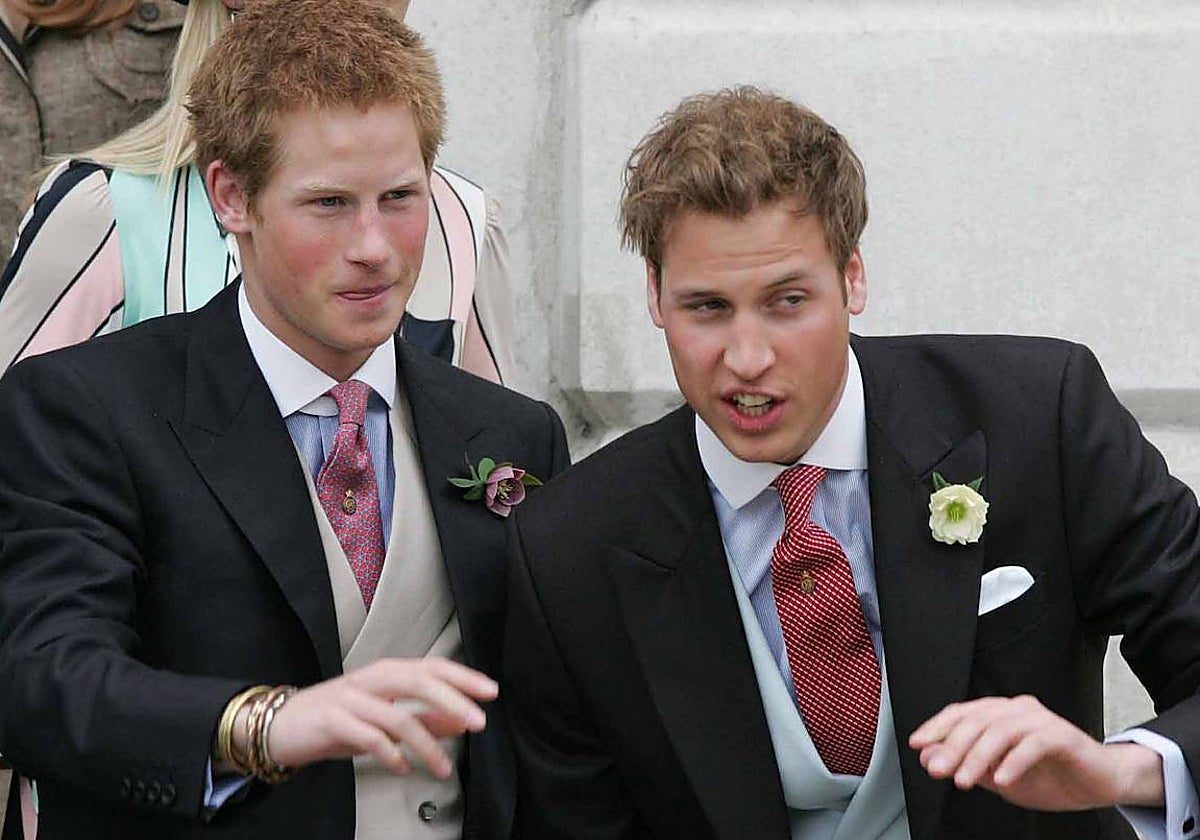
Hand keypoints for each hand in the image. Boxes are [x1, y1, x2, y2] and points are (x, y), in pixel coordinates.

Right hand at [238, 658, 497, 778]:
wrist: (281, 726)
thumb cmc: (339, 719)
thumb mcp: (386, 717)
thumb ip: (424, 718)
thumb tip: (463, 720)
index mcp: (388, 673)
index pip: (433, 668)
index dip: (463, 677)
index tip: (491, 692)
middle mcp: (372, 679)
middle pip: (419, 682)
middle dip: (453, 701)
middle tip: (478, 722)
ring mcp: (351, 698)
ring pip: (397, 715)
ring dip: (425, 744)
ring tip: (442, 767)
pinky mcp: (332, 720)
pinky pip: (367, 736)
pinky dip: (389, 753)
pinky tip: (402, 766)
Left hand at [908, 695, 1163, 810]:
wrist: (1098, 783)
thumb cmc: (1049, 776)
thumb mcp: (997, 776)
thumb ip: (966, 764)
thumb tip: (929, 757)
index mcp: (1000, 714)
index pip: (961, 713)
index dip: (937, 726)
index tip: (917, 744)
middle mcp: (1017, 710)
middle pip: (977, 720)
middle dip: (952, 746)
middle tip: (938, 770)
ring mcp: (1040, 720)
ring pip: (1001, 730)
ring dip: (978, 757)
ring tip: (963, 780)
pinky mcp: (1062, 735)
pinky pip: (1033, 744)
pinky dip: (1014, 762)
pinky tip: (1001, 779)